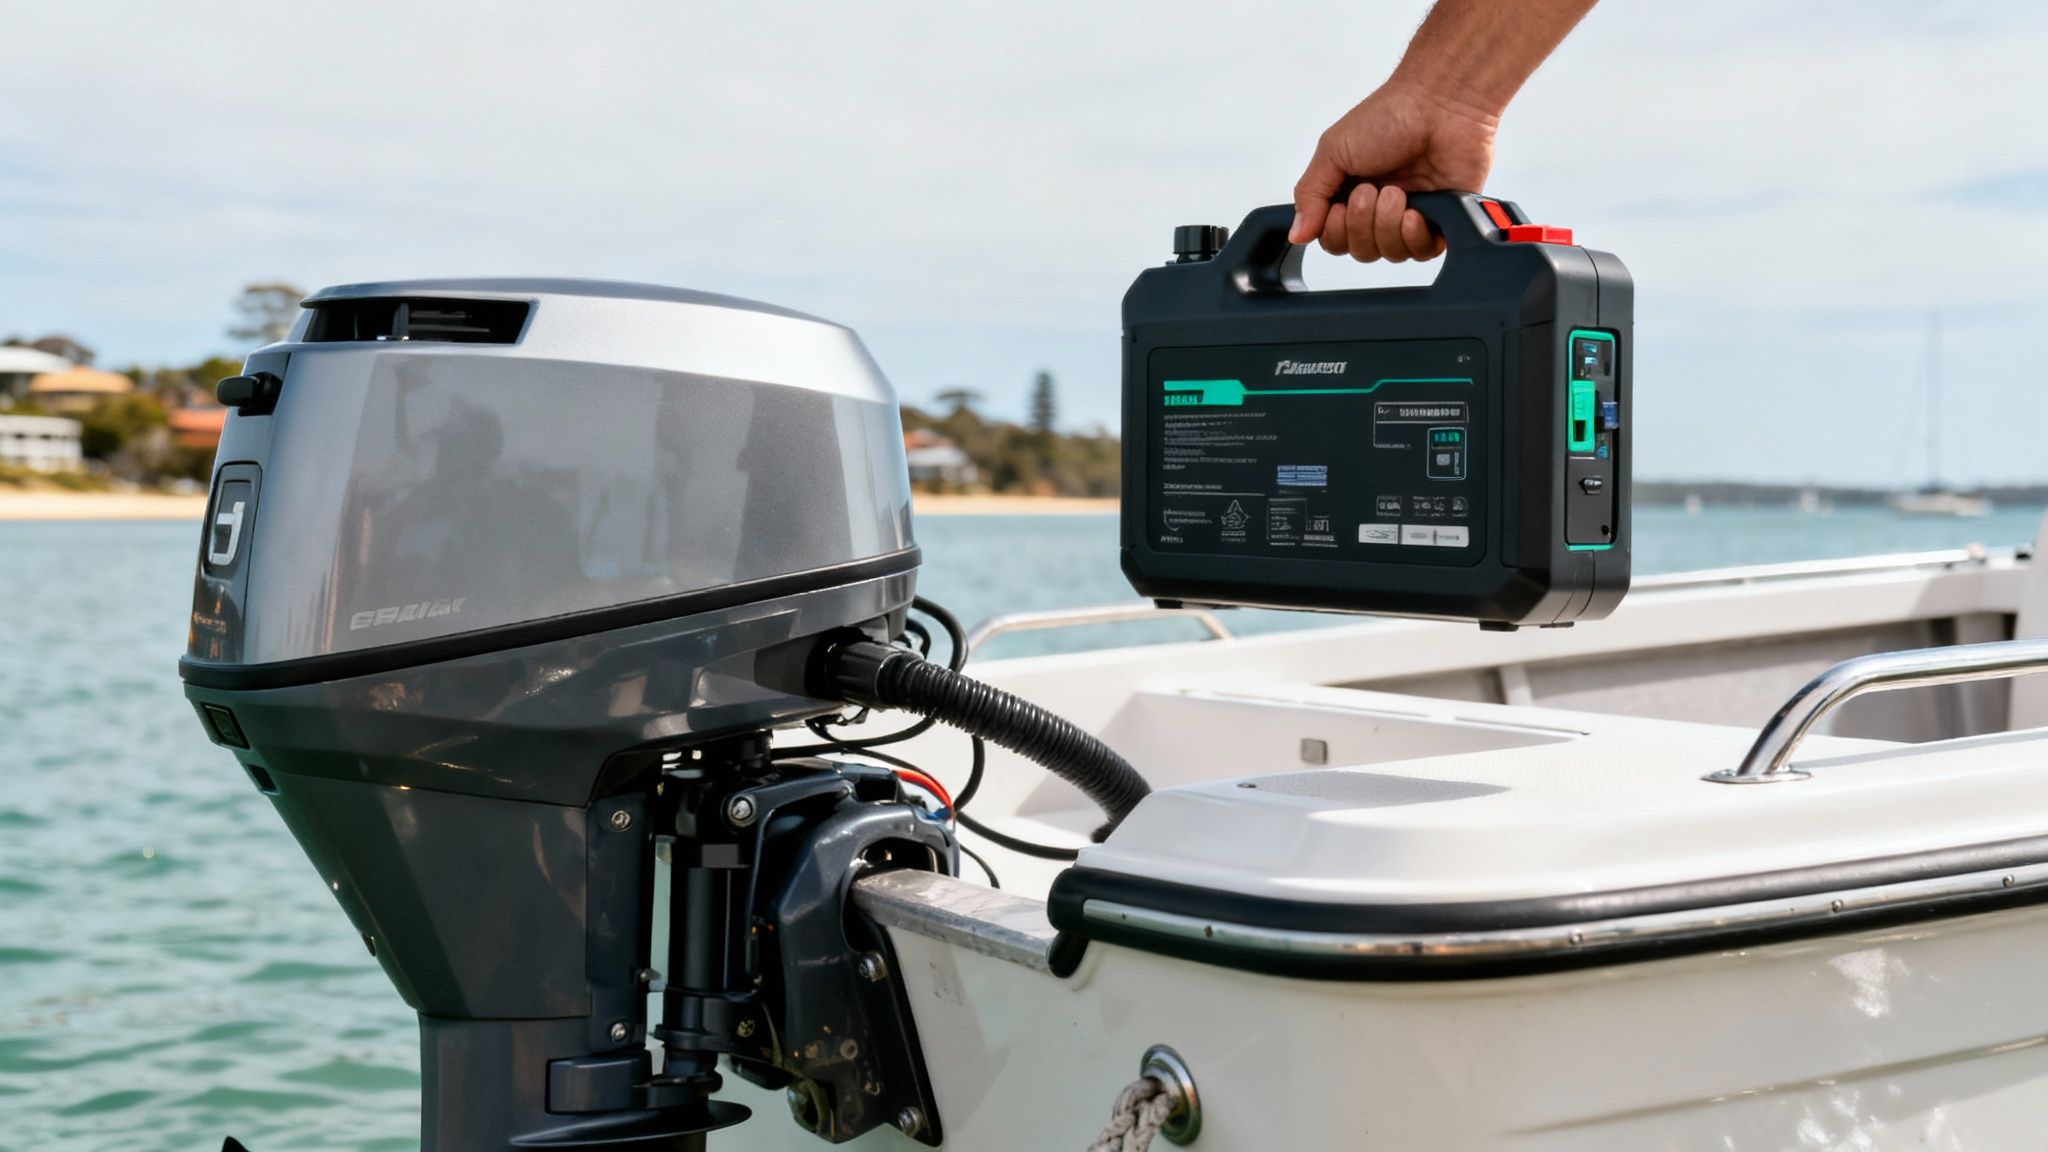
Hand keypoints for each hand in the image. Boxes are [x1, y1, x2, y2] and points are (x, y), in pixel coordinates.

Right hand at [1288, 82, 1498, 262]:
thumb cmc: (1389, 115)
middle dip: (1361, 225)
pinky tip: (1414, 211)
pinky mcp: (1440, 219)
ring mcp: (1410, 214)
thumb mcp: (1332, 150)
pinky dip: (1414, 236)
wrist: (1438, 104)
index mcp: (1349, 192)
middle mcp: (1379, 208)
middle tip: (1370, 191)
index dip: (1334, 231)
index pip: (1333, 239)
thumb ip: (1310, 195)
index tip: (1339, 205)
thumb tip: (1296, 233)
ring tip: (1396, 192)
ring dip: (1387, 225)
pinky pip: (1422, 251)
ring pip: (1389, 254)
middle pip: (1360, 251)